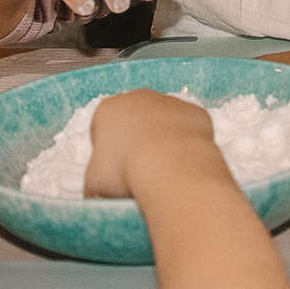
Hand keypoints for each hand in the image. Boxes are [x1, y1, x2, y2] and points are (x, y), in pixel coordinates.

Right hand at [85, 91, 225, 199]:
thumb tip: (100, 191)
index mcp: (108, 109)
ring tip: (166, 170)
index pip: (103, 129)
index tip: (115, 172)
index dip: (108, 153)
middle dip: (137, 141)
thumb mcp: (94, 184)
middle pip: (135, 120)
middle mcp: (139, 97)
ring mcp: (171, 102)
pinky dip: (187, 144)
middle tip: (141, 171)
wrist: (171, 166)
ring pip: (164, 122)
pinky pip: (189, 129)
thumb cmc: (124, 172)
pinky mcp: (196, 112)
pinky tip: (186, 163)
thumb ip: (95, 180)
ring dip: (164, 140)